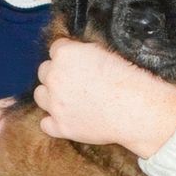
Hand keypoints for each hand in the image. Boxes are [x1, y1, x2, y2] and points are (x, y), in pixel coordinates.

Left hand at [35, 38, 175, 157]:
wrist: (135, 109)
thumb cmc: (128, 79)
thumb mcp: (105, 52)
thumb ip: (83, 52)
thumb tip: (79, 56)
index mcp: (65, 54)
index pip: (56, 49)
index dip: (69, 56)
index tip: (79, 63)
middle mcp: (54, 77)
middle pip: (44, 71)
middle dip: (57, 75)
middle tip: (75, 82)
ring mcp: (55, 104)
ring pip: (40, 95)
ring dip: (51, 96)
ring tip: (69, 100)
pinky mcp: (60, 126)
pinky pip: (45, 123)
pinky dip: (54, 122)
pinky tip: (69, 119)